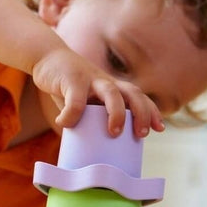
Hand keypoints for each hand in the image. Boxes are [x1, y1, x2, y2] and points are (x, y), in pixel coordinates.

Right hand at [32, 46, 164, 137]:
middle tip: (141, 134)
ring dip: (117, 113)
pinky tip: (63, 124)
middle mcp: (106, 81)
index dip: (151, 112)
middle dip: (142, 113)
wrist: (46, 57)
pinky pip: (75, 99)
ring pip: (112, 92)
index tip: (159, 128)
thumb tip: (92, 150)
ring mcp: (90, 78)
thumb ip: (91, 119)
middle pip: (133, 93)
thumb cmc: (68, 86)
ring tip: (114, 132)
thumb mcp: (84, 101)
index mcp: (112, 87)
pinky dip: (71, 115)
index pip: (139, 97)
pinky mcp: (71, 78)